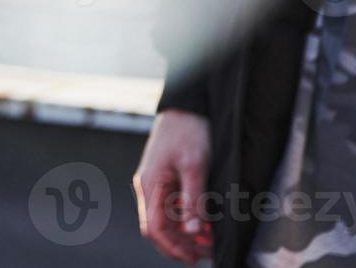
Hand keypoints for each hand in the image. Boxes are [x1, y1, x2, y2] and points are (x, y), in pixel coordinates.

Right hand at [133, 110, 212, 263]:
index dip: (173, 247)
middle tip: (205, 252)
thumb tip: (190, 231)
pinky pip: (171, 205)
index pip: (153, 228)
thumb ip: (192, 200)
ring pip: (165, 218)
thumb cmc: (188, 130)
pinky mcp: (165, 178)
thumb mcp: (194, 166)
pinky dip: (185, 218)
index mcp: (149, 184)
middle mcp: (148, 186)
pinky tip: (203, 222)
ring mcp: (155, 182)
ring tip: (208, 240)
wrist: (186, 104)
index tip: (194, 257)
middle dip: (180, 244)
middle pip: (157, 227)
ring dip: (184, 233)